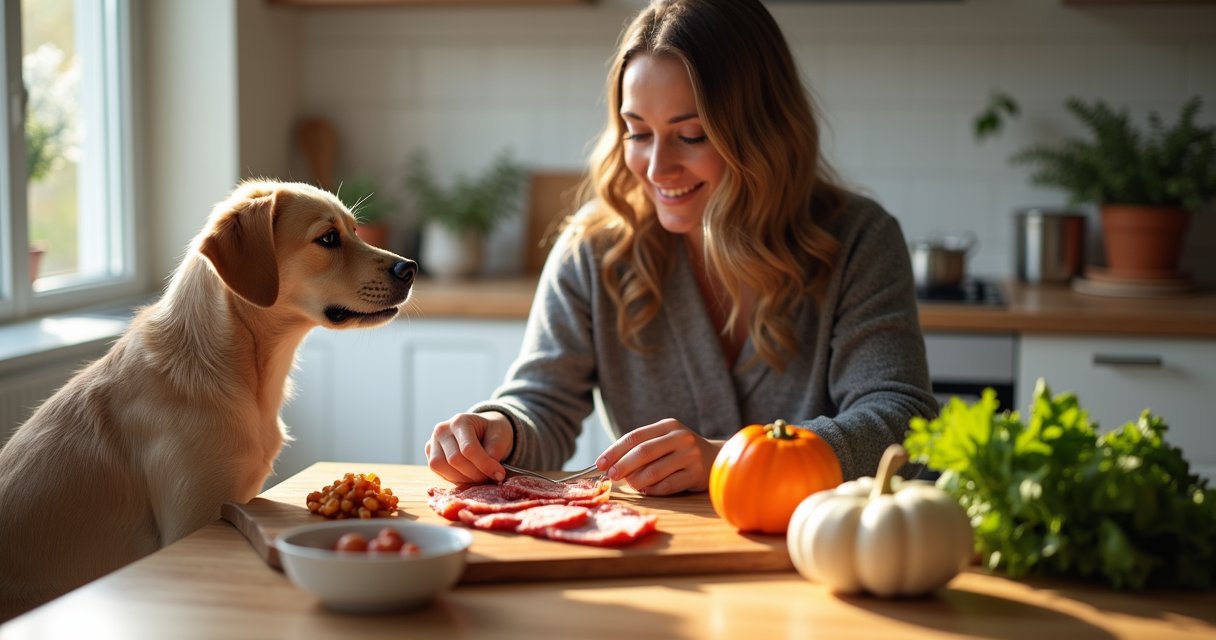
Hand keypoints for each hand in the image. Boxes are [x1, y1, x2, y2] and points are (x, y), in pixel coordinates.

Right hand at [425, 411, 513, 483]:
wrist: (482, 429)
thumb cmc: (491, 432)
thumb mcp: (500, 436)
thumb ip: (495, 452)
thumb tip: (491, 473)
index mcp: (460, 421)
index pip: (469, 449)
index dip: (485, 465)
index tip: (499, 474)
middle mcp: (442, 430)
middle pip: (455, 460)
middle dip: (475, 474)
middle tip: (490, 478)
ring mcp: (432, 442)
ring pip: (442, 467)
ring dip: (463, 479)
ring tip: (479, 477)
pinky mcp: (430, 454)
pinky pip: (438, 472)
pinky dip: (454, 478)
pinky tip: (468, 476)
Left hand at [596, 418, 722, 495]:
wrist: (717, 459)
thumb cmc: (681, 451)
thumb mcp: (665, 440)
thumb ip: (642, 448)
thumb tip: (611, 465)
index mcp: (668, 426)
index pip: (635, 437)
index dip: (614, 451)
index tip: (600, 464)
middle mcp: (680, 438)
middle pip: (643, 452)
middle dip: (622, 466)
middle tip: (611, 476)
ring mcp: (690, 456)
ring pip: (654, 471)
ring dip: (637, 481)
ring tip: (631, 484)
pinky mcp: (696, 474)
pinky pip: (667, 486)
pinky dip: (652, 490)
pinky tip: (647, 490)